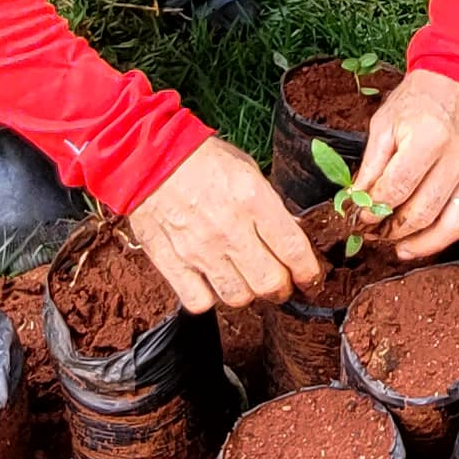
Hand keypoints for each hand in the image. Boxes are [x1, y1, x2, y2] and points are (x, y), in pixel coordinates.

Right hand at [130, 138, 325, 313]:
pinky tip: (212, 282)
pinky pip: (200, 301)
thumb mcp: (248, 170)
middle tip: (280, 282)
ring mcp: (199, 249)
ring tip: (245, 279)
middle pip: (270, 283)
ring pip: (238, 297)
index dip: (309, 272)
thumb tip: (294, 237)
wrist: (148, 157)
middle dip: (282, 288)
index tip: (310, 278)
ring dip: (248, 293)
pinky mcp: (172, 262)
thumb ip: (272, 206)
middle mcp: (229, 229)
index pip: (294, 250)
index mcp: (253, 199)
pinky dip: (210, 298)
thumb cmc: (202, 159)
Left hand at [353, 66, 458, 276]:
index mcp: (429, 139)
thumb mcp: (384, 124)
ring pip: (457, 223)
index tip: (360, 216)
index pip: (397, 189)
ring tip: (404, 249)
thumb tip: (356, 202)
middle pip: (424, 212)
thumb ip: (372, 165)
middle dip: (393, 229)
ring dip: (428, 244)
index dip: (373, 209)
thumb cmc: (418, 100)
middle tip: (376, 233)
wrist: (457, 78)